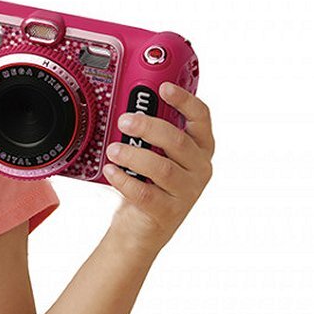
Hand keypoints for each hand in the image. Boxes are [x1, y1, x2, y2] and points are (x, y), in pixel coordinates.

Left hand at [101, 83, 214, 255]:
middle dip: (149, 127)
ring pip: (162, 169)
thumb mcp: (154, 154)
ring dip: (134, 155)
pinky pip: (146, 194)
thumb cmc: (148, 182)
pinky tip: (111, 171)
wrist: (141, 227)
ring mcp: (187, 192)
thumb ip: (150, 133)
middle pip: (178, 141)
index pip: (201, 118)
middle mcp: (199, 168)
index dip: (185, 100)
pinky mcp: (169, 212)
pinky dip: (125, 180)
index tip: (163, 87)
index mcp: (199, 148)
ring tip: (113, 149)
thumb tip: (126, 106)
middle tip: (124, 120)